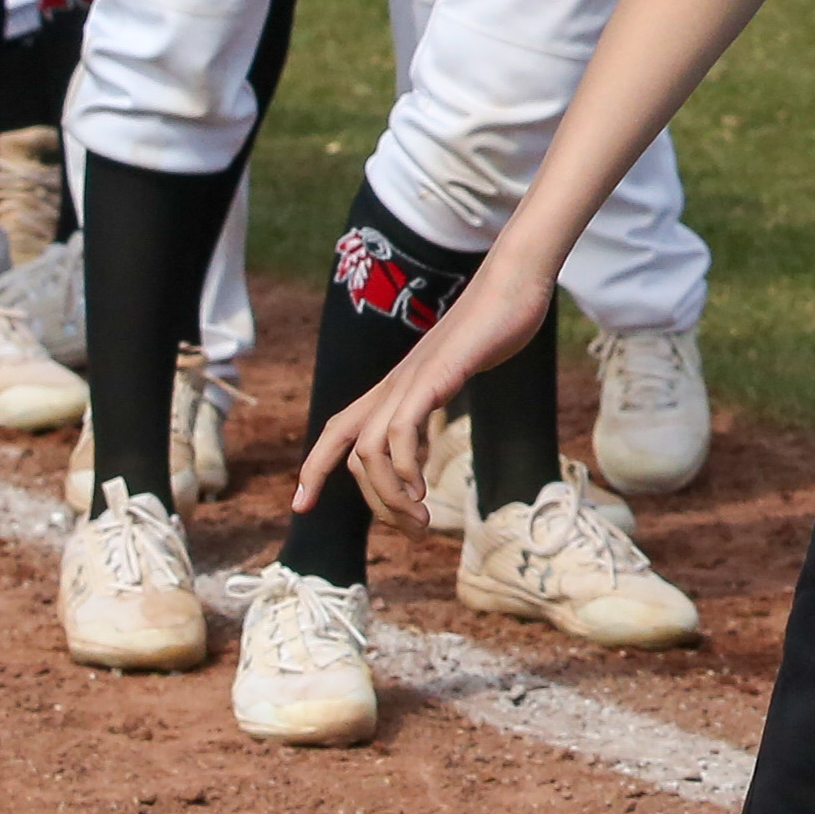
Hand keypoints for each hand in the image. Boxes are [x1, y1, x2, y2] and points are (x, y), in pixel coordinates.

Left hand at [299, 262, 556, 526]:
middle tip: (412, 530)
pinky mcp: (435, 375)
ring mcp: (411, 380)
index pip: (338, 431)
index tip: (300, 506)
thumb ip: (441, 396)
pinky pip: (399, 429)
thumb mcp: (458, 371)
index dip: (314, 468)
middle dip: (373, 502)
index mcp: (395, 386)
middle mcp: (393, 385)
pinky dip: (402, 466)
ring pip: (369, 450)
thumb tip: (435, 426)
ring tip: (420, 519)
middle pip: (350, 453)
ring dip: (389, 495)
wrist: (513, 283)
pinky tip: (422, 487)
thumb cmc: (492, 326)